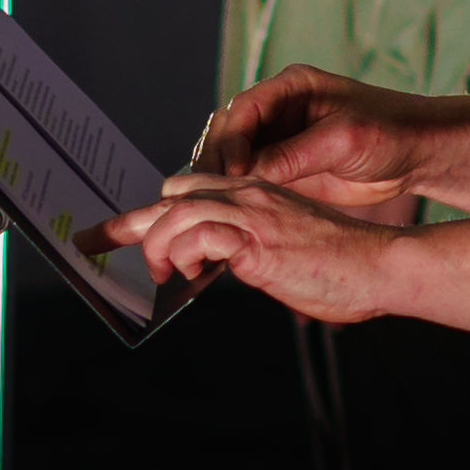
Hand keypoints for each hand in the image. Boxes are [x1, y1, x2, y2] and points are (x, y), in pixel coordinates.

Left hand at [103, 177, 404, 324]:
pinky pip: (200, 236)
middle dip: (126, 223)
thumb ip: (248, 255)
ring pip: (176, 214)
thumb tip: (221, 270)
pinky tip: (192, 274)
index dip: (149, 213)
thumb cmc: (342, 269)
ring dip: (157, 248)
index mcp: (254, 197)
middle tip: (90, 240)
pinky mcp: (257, 238)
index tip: (115, 231)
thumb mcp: (283, 256)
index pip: (188, 193)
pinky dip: (184, 255)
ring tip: (162, 276)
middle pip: (170, 196)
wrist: (380, 266)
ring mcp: (252, 213)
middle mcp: (248, 195)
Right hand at [190, 64, 462, 208]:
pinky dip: (237, 193)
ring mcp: (280, 138)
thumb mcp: (343, 139)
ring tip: (216, 206)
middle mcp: (279, 109)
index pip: (243, 109)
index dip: (230, 140)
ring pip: (234, 156)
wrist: (419, 154)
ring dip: (221, 179)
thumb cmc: (391, 131)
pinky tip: (233, 212)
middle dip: (217, 161)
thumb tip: (247, 173)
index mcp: (291, 86)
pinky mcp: (286, 166)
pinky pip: (251, 178)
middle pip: (229, 132)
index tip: (230, 172)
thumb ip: (295, 155)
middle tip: (212, 193)